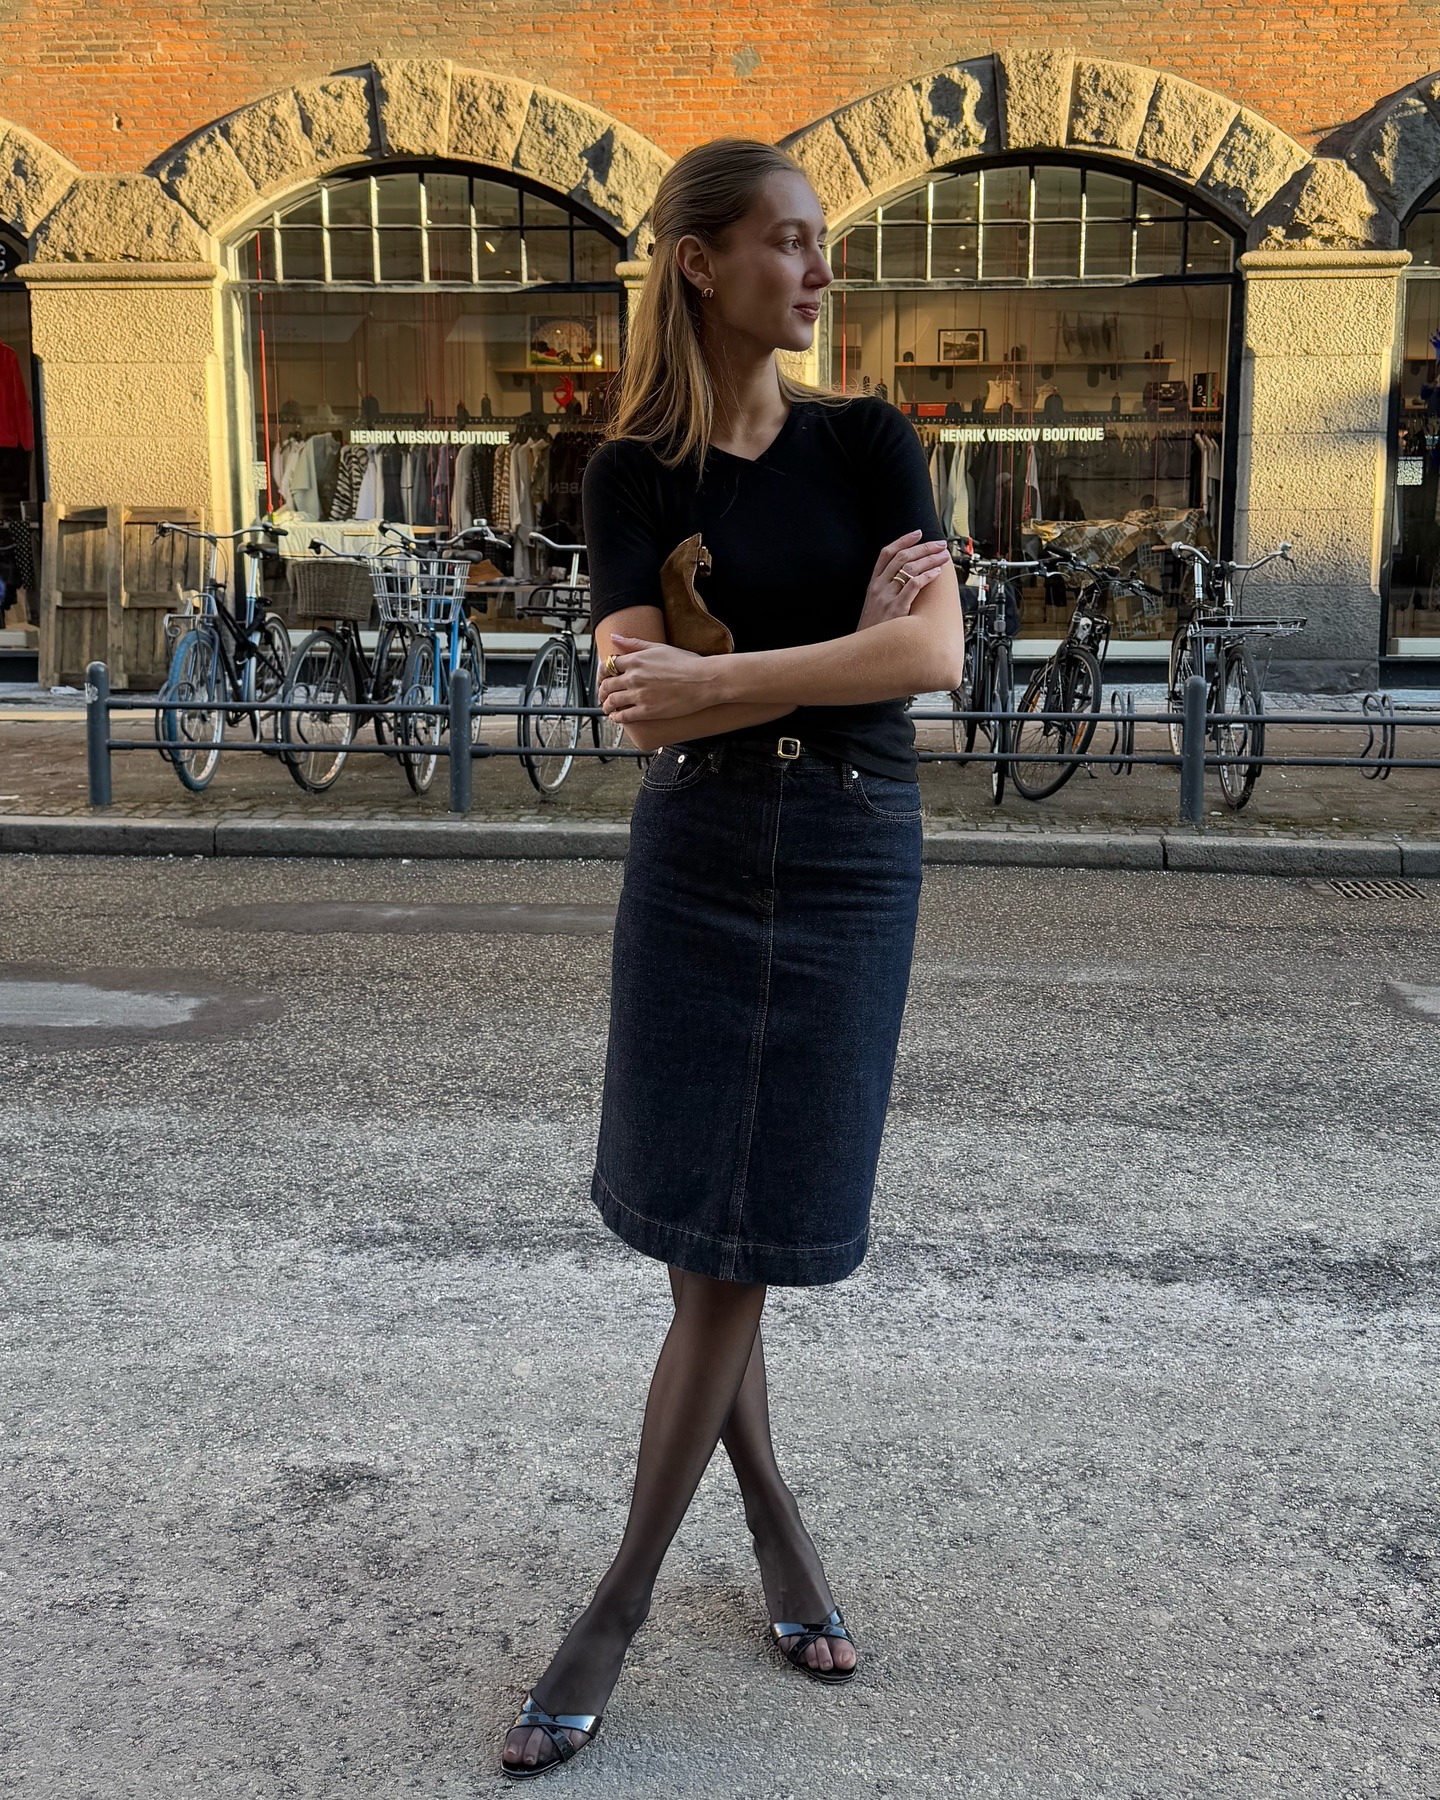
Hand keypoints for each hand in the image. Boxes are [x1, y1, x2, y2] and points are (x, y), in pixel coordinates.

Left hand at [597, 632, 722, 723]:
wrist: (704, 680)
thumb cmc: (687, 663)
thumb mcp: (659, 647)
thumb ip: (634, 643)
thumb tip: (613, 637)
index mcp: (636, 660)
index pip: (609, 666)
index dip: (603, 672)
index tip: (604, 676)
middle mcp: (634, 677)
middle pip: (607, 684)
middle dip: (602, 690)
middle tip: (603, 694)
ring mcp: (639, 695)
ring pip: (612, 701)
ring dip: (606, 705)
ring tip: (607, 707)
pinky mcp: (647, 711)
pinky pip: (624, 716)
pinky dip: (616, 717)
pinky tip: (616, 717)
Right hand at [858, 529, 951, 630]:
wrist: (865, 650)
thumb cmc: (874, 629)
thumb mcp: (874, 604)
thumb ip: (887, 589)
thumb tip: (908, 577)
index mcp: (873, 584)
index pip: (886, 553)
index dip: (903, 540)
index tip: (918, 533)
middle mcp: (879, 587)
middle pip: (902, 557)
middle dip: (924, 548)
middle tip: (940, 545)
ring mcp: (886, 597)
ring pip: (910, 568)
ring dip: (930, 559)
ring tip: (943, 557)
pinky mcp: (896, 609)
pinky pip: (914, 586)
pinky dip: (927, 576)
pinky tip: (937, 573)